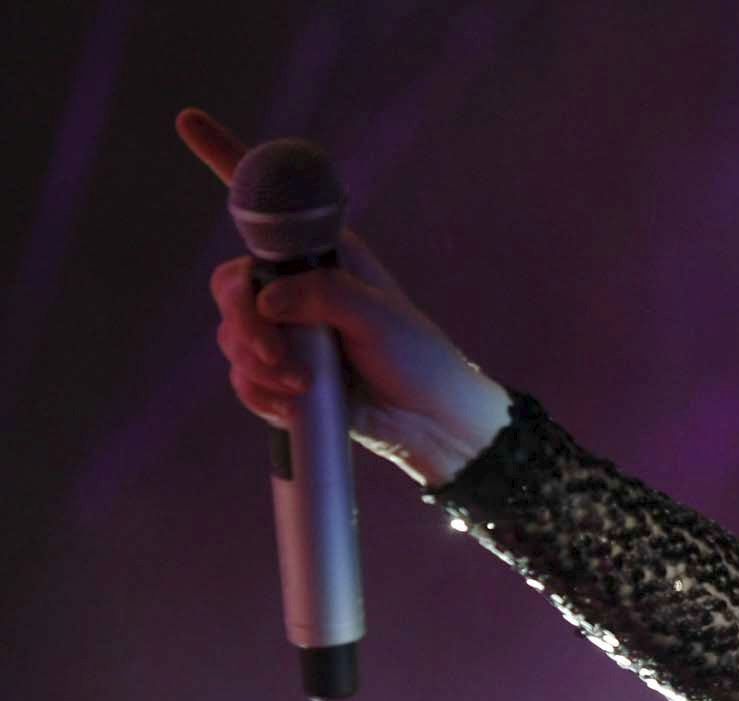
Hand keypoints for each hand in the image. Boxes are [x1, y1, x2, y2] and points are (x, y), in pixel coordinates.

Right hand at [177, 106, 512, 486]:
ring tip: (302, 386)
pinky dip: (260, 392)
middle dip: (246, 324)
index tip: (187, 120)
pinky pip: (242, 376)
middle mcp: (295, 287)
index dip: (226, 161)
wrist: (429, 421)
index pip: (267, 205)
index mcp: (321, 255)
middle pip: (231, 286)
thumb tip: (267, 300)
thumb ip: (325, 297)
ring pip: (231, 335)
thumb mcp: (380, 317)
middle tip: (278, 356)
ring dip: (259, 365)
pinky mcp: (280, 373)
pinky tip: (291, 404)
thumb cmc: (417, 358)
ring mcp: (284, 331)